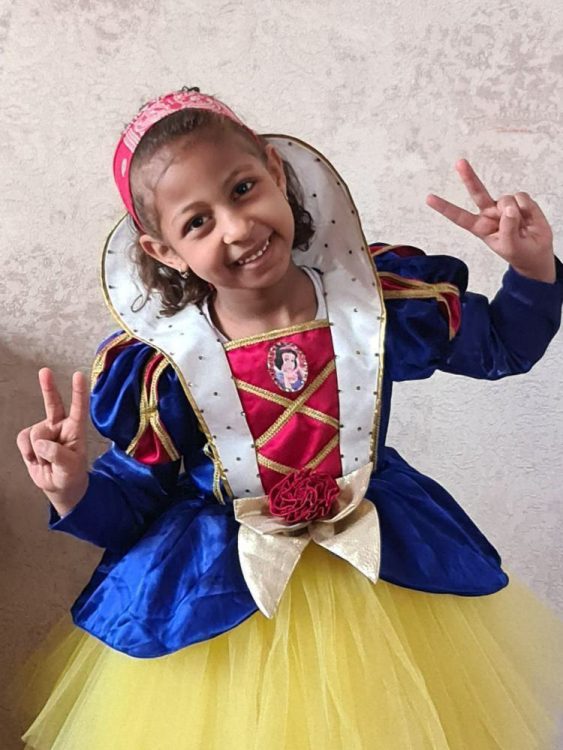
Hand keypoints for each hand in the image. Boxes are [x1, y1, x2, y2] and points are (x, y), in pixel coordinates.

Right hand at [17, 368, 88, 516]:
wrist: (59, 487)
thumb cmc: (71, 474)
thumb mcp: (70, 468)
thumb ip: (58, 455)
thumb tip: (42, 444)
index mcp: (76, 430)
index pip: (78, 409)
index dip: (78, 392)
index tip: (79, 375)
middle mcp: (60, 426)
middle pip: (53, 404)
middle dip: (48, 387)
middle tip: (45, 371)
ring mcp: (44, 431)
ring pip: (35, 433)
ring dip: (38, 451)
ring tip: (47, 461)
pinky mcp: (30, 438)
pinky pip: (23, 440)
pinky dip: (27, 452)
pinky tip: (36, 460)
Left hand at [426, 159, 555, 282]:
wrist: (538, 252)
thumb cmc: (518, 252)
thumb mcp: (509, 247)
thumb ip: (507, 229)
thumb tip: (510, 208)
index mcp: (480, 227)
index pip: (459, 216)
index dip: (444, 208)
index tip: (429, 198)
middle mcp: (489, 212)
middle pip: (477, 192)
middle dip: (469, 177)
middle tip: (459, 162)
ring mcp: (505, 205)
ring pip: (506, 200)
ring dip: (517, 214)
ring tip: (522, 227)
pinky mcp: (521, 200)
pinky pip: (522, 198)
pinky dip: (528, 208)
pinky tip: (529, 218)